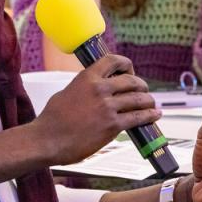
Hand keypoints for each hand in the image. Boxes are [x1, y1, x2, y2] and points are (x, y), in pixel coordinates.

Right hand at [33, 54, 160, 164]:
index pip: (113, 61)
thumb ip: (83, 88)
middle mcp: (99, 89)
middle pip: (131, 81)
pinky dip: (150, 116)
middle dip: (141, 85)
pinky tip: (154, 115)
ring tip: (151, 104)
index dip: (126, 64)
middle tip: (143, 91)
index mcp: (87, 77)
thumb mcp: (67, 92)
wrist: (47, 140)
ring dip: (148, 101)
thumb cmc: (52, 119)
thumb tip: (93, 89)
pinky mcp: (112, 125)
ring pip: (138, 99)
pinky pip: (138, 118)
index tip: (130, 70)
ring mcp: (107, 107)